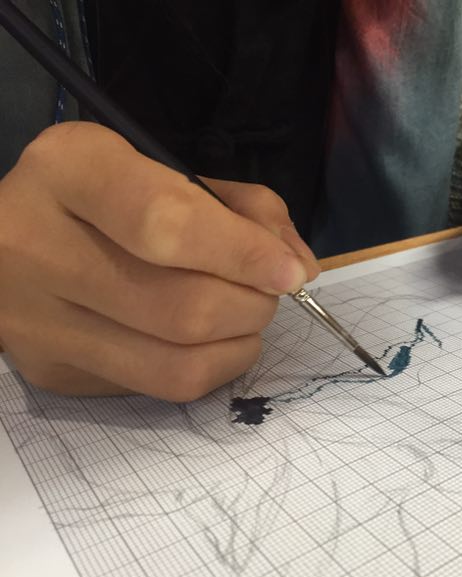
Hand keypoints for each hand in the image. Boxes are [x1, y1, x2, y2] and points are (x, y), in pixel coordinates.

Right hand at [0, 122, 318, 401]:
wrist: (7, 238)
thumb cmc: (108, 196)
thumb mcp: (171, 172)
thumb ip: (246, 209)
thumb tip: (300, 268)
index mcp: (71, 171)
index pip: (169, 225)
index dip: (244, 256)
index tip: (291, 274)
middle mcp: (37, 246)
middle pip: (182, 308)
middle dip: (252, 306)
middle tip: (268, 293)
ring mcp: (36, 322)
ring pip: (175, 364)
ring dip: (239, 344)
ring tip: (245, 316)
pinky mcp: (51, 371)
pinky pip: (157, 387)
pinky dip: (209, 367)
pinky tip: (209, 341)